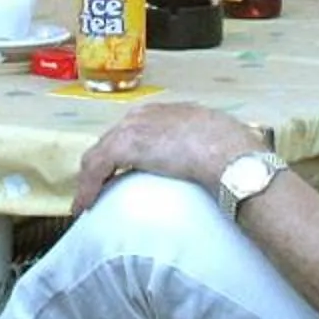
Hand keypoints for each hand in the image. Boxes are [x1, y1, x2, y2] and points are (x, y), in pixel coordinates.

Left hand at [70, 101, 262, 212]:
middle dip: (103, 165)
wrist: (228, 152)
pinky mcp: (123, 145)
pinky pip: (95, 168)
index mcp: (167, 112)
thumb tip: (212, 165)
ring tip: (87, 202)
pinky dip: (87, 188)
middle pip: (112, 140)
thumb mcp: (217, 141)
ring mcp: (132, 127)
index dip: (123, 153)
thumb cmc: (233, 151)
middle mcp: (145, 114)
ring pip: (99, 154)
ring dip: (90, 180)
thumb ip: (205, 148)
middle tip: (99, 189)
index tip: (120, 172)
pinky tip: (85, 206)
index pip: (134, 130)